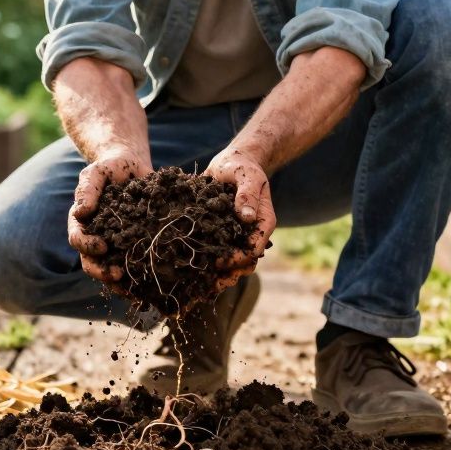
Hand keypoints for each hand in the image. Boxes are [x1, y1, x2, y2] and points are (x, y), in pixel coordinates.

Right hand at [68, 150, 152, 285]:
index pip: (78, 239)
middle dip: (102, 272)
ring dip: (119, 283)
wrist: (132, 167)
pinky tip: (150, 285)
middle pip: (91, 263)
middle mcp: (95, 238)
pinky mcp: (134, 246)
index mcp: (82, 224)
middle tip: (118, 274)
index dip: (87, 246)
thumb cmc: (109, 169)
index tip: (102, 246)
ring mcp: (114, 245)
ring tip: (133, 290)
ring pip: (111, 270)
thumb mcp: (96, 173)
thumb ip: (87, 190)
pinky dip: (139, 277)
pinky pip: (134, 265)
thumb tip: (80, 212)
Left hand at [204, 147, 275, 291]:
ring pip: (231, 264)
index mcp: (262, 222)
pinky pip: (216, 253)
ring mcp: (235, 236)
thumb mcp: (246, 175)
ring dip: (218, 276)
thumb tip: (245, 216)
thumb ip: (247, 194)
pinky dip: (205, 265)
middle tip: (209, 284)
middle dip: (228, 275)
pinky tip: (189, 273)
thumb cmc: (242, 166)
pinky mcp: (220, 234)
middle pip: (244, 263)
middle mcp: (249, 233)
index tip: (221, 261)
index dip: (239, 258)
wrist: (232, 161)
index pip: (254, 248)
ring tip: (199, 287)